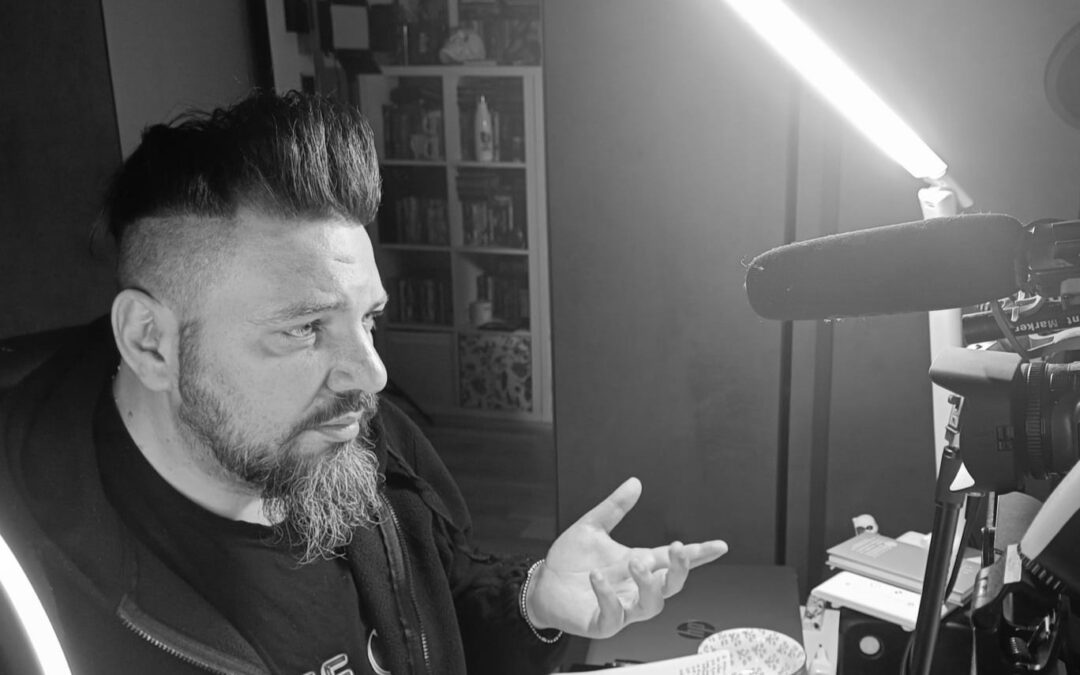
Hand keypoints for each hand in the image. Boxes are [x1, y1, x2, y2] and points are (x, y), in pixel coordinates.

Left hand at [525, 477, 727, 638]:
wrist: (542, 585)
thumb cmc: (570, 561)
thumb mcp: (592, 527)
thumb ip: (615, 507)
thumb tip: (634, 483)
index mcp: (638, 563)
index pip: (672, 559)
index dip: (698, 554)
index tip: (719, 545)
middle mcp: (635, 587)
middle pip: (671, 585)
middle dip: (680, 570)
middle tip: (678, 550)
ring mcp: (621, 607)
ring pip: (652, 606)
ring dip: (649, 585)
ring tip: (634, 564)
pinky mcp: (602, 622)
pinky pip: (614, 616)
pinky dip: (609, 597)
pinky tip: (597, 579)